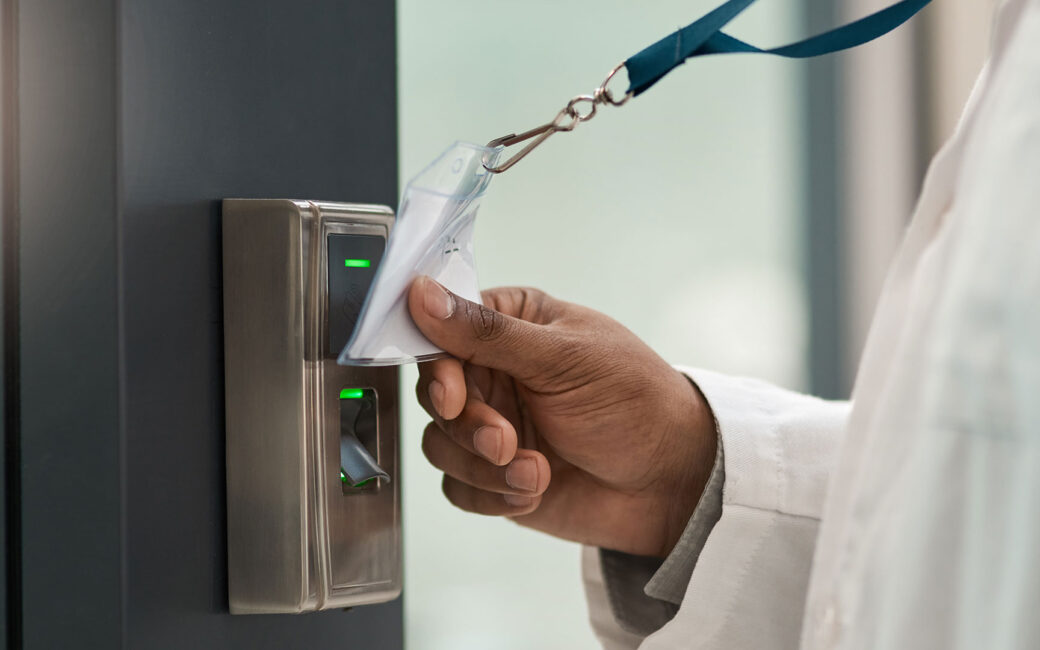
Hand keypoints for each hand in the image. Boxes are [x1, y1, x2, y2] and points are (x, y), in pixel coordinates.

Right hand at [408, 277, 716, 556]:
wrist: (670, 481)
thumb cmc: (635, 402)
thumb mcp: (563, 358)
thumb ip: (487, 333)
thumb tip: (422, 293)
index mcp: (511, 326)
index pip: (443, 333)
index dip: (437, 367)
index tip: (452, 396)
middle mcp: (496, 372)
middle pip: (434, 394)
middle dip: (468, 424)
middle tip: (505, 440)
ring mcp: (493, 424)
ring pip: (439, 445)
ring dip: (482, 466)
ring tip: (534, 471)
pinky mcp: (494, 475)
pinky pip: (458, 488)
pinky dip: (492, 495)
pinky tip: (534, 489)